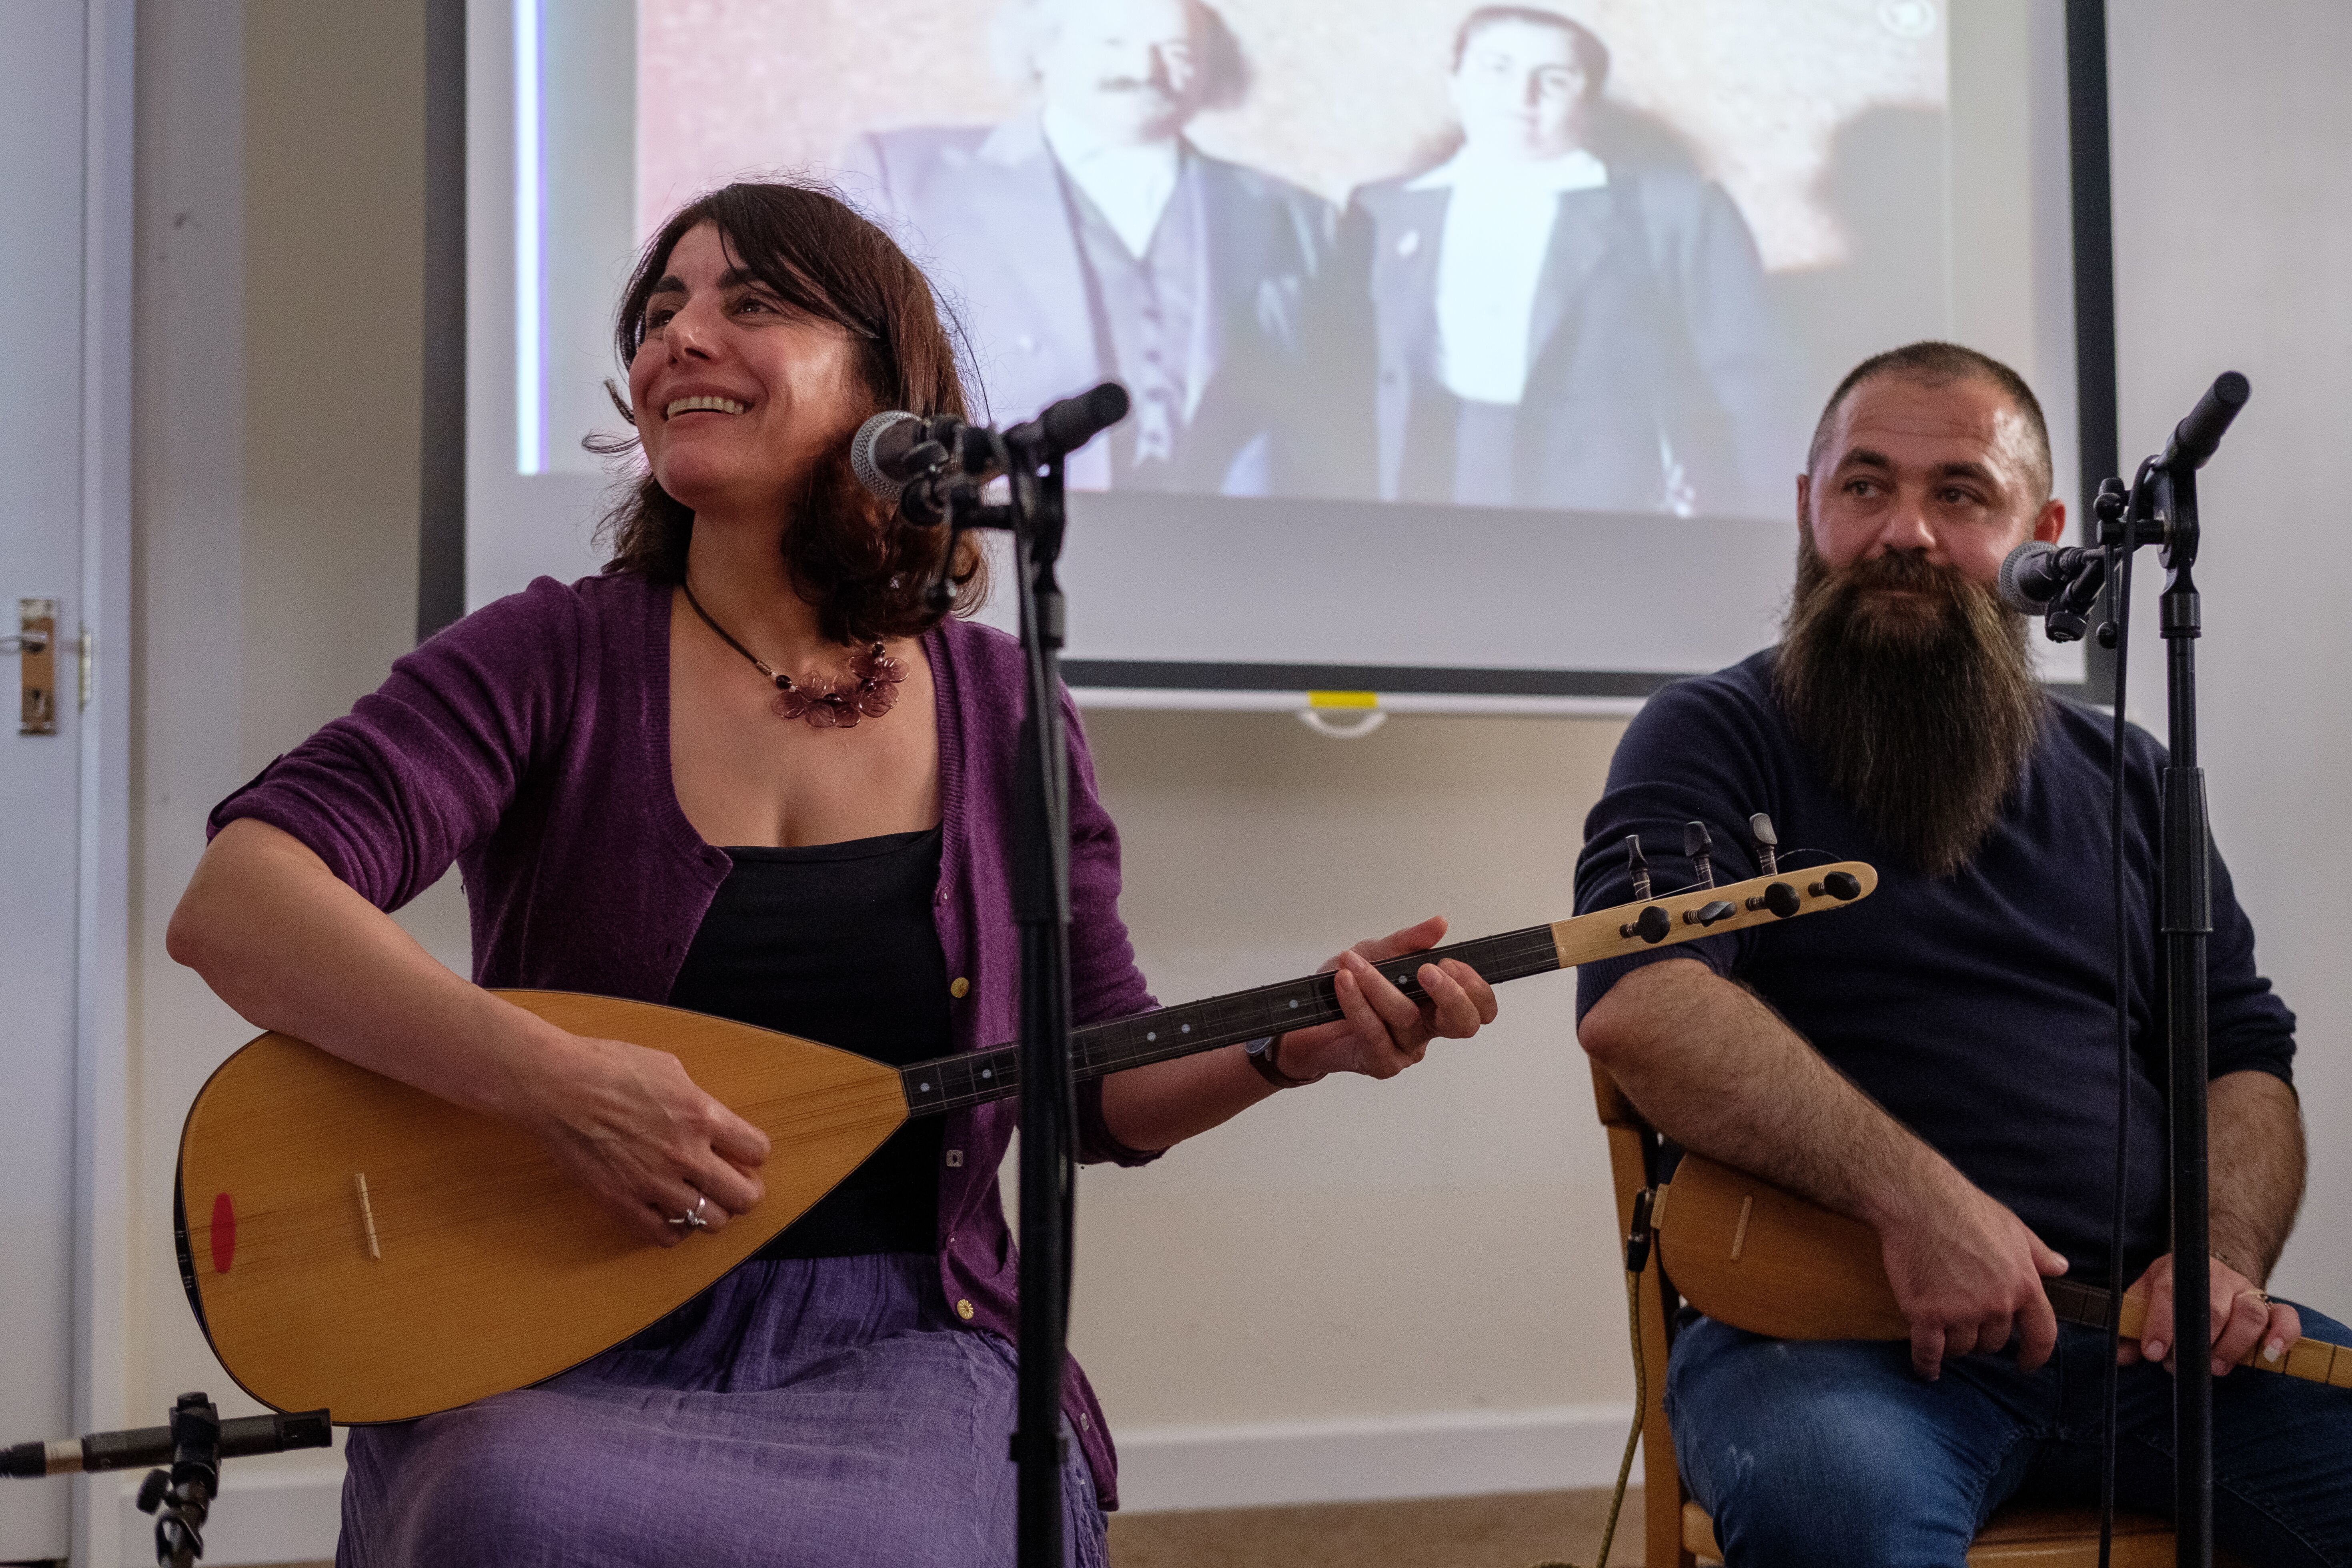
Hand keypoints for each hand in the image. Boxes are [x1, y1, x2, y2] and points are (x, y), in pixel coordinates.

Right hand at [520, 1032, 770, 1247]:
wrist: (556, 1086)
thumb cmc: (609, 1066)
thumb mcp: (669, 1068)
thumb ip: (698, 1100)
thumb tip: (713, 1122)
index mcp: (701, 1115)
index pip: (757, 1150)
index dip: (753, 1153)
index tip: (742, 1153)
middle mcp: (685, 1154)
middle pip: (743, 1197)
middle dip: (744, 1192)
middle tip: (732, 1185)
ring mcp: (654, 1183)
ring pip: (710, 1221)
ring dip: (710, 1211)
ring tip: (699, 1199)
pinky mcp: (622, 1202)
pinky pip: (665, 1235)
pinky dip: (674, 1228)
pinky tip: (669, 1213)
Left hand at [1271, 916, 1498, 1081]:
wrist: (1303, 1018)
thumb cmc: (1345, 986)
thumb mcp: (1376, 953)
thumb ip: (1409, 941)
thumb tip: (1439, 924)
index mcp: (1436, 1004)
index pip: (1479, 1006)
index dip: (1474, 987)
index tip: (1448, 963)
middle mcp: (1427, 1029)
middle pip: (1463, 1024)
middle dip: (1451, 995)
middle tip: (1427, 970)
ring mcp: (1405, 1049)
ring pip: (1406, 1017)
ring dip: (1378, 985)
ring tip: (1352, 962)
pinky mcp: (1380, 1062)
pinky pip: (1374, 1032)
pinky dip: (1357, 1003)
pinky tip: (1344, 982)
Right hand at [1877, 1169, 2069, 1378]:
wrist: (1919, 1202)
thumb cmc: (1966, 1209)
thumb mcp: (2013, 1228)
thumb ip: (2039, 1254)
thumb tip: (2061, 1268)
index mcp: (2023, 1286)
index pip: (2041, 1334)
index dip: (2035, 1355)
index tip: (2026, 1364)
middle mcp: (1996, 1305)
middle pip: (1993, 1343)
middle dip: (1981, 1337)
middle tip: (1965, 1322)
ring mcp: (1960, 1312)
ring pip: (1962, 1348)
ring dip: (1953, 1345)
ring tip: (1942, 1331)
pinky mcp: (1926, 1314)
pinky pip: (1929, 1351)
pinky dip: (1927, 1363)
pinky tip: (1926, 1368)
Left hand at [2119, 1251, 2300, 1376]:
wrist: (2211, 1267)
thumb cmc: (2175, 1288)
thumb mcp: (2146, 1297)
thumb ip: (2131, 1325)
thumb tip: (2121, 1355)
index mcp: (2178, 1271)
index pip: (2168, 1293)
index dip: (2160, 1324)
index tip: (2153, 1352)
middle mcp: (2216, 1278)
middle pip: (2212, 1306)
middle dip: (2196, 1342)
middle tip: (2180, 1365)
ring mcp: (2247, 1292)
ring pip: (2250, 1314)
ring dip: (2233, 1345)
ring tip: (2216, 1367)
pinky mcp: (2272, 1307)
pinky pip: (2286, 1318)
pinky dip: (2281, 1336)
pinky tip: (2268, 1354)